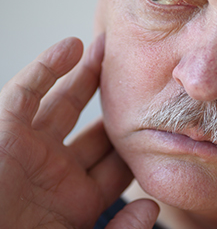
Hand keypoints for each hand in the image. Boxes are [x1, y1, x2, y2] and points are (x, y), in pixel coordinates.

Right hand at [0, 36, 158, 228]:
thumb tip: (151, 208)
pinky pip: (26, 91)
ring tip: (109, 48)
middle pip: (97, 128)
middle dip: (117, 104)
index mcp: (79, 201)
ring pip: (65, 103)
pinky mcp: (4, 129)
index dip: (138, 145)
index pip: (117, 165)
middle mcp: (59, 171)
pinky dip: (48, 66)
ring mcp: (32, 148)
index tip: (162, 121)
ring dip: (86, 74)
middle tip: (141, 79)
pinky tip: (73, 45)